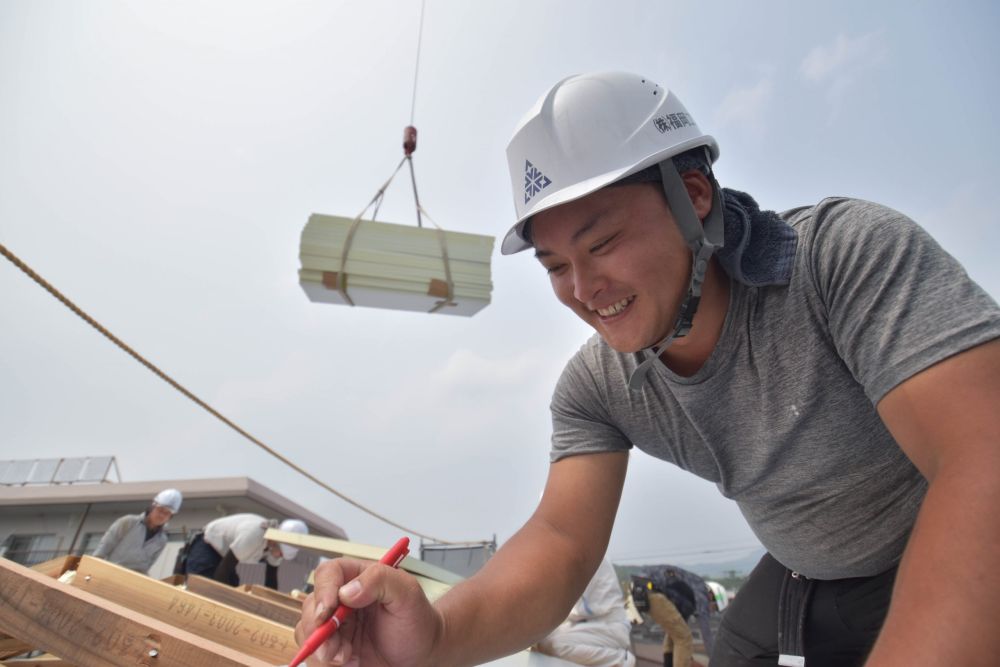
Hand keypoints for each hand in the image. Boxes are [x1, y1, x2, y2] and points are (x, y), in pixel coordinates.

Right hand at [296, 557, 443, 665]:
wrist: (422, 652)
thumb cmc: (418, 619)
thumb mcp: (408, 593)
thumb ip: (381, 581)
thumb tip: (347, 591)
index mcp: (358, 577)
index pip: (328, 573)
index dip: (323, 590)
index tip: (327, 611)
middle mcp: (342, 599)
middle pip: (312, 605)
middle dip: (317, 628)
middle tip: (332, 647)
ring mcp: (337, 624)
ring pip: (308, 631)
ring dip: (321, 647)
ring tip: (346, 657)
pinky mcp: (336, 647)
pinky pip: (316, 654)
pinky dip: (327, 662)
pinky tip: (350, 661)